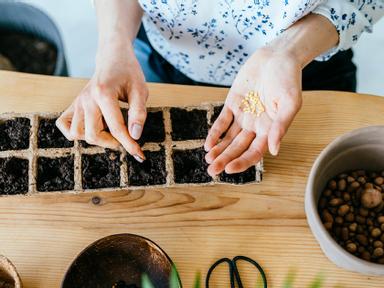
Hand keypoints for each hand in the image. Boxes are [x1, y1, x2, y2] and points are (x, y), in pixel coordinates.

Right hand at [56, 44, 147, 160]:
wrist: (113, 57)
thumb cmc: (128, 72)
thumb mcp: (141, 90)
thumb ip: (138, 113)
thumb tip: (135, 135)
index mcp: (104, 93)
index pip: (116, 128)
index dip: (129, 144)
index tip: (139, 154)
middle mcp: (86, 98)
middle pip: (93, 135)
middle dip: (112, 143)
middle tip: (126, 137)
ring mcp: (77, 102)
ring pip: (77, 134)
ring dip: (96, 138)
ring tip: (110, 129)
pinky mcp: (73, 104)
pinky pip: (64, 125)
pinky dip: (75, 132)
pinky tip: (92, 127)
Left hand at [204, 48, 302, 175]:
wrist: (278, 55)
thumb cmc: (289, 78)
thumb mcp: (290, 102)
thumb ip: (281, 126)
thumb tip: (275, 151)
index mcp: (270, 130)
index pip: (255, 152)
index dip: (242, 162)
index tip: (229, 169)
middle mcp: (256, 126)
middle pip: (238, 148)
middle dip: (225, 160)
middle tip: (212, 171)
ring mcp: (243, 115)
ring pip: (228, 138)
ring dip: (218, 150)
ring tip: (208, 160)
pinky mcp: (233, 103)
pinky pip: (222, 121)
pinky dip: (215, 132)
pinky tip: (208, 144)